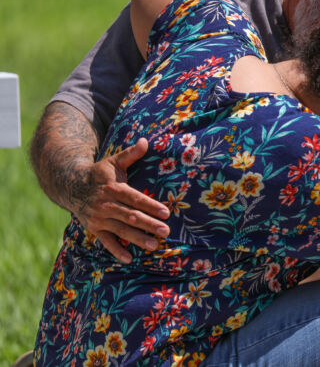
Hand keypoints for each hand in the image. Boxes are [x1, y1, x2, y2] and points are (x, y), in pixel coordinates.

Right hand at [76, 138, 169, 262]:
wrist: (71, 186)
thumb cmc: (100, 173)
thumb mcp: (114, 161)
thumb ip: (131, 154)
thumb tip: (145, 141)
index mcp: (113, 188)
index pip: (135, 198)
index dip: (150, 205)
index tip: (166, 212)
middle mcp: (106, 205)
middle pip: (130, 216)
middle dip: (149, 224)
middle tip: (166, 231)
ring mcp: (99, 218)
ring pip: (121, 230)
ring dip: (138, 239)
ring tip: (155, 245)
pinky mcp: (94, 228)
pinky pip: (106, 241)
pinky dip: (117, 250)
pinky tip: (129, 259)